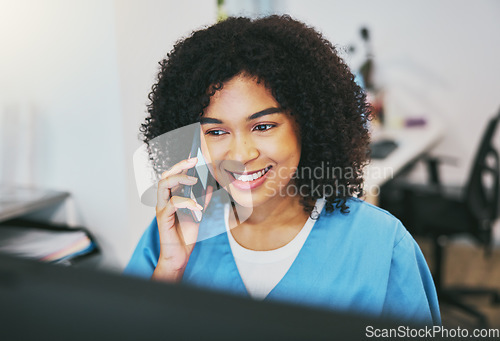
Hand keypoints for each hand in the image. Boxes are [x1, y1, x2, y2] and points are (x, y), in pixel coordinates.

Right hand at [152, 157, 212, 281]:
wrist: (180, 254)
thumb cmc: (185, 235)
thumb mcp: (198, 213)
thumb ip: (203, 199)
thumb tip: (210, 185)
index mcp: (171, 197)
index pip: (172, 175)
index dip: (182, 165)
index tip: (194, 157)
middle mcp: (164, 200)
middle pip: (165, 175)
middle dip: (179, 166)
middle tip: (194, 161)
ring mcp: (162, 208)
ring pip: (164, 184)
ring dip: (180, 179)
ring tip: (194, 181)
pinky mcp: (163, 218)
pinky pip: (172, 203)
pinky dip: (186, 202)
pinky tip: (196, 206)